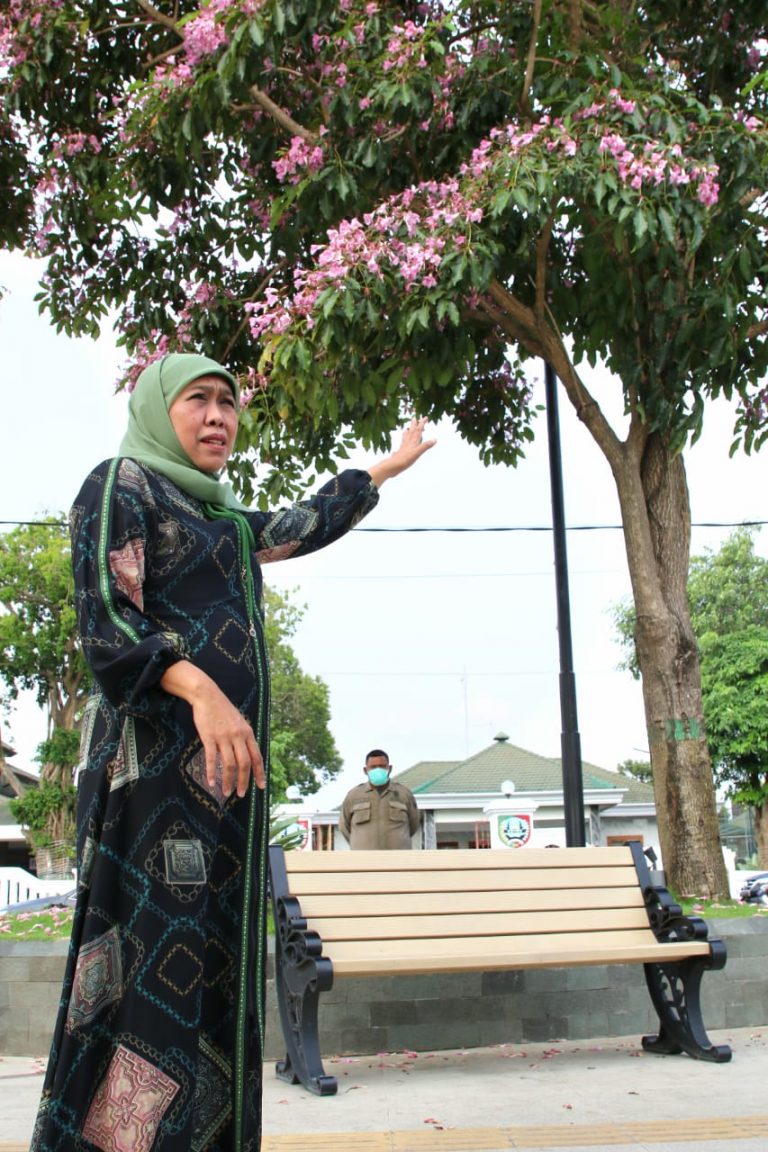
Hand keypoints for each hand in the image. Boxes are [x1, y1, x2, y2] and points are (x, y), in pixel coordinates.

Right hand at [161, 660, 264, 797]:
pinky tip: (211, 782)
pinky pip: (212, 759)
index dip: (260, 773)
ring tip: (226, 792)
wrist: (207, 696)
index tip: (261, 786)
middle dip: (244, 781)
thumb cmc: (223, 710)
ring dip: (228, 781)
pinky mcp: (209, 737)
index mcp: (248, 733)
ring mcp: (224, 737)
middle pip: (244, 764)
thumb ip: (244, 737)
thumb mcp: (239, 722)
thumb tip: (248, 754)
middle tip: (241, 794)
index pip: (257, 756)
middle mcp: (238, 736)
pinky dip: (212, 772)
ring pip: (229, 764)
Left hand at [368, 417, 435, 486]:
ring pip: (406, 438)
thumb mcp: (417, 453)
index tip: (425, 417)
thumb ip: (425, 446)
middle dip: (414, 425)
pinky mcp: (400, 453)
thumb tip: (435, 439)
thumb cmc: (404, 460)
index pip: (418, 431)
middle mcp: (408, 443)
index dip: (422, 424)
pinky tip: (401, 444)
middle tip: (414, 418)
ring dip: (408, 432)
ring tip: (407, 428)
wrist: (392, 466)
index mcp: (412, 442)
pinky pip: (402, 445)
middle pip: (411, 432)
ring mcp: (403, 448)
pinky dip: (403, 442)